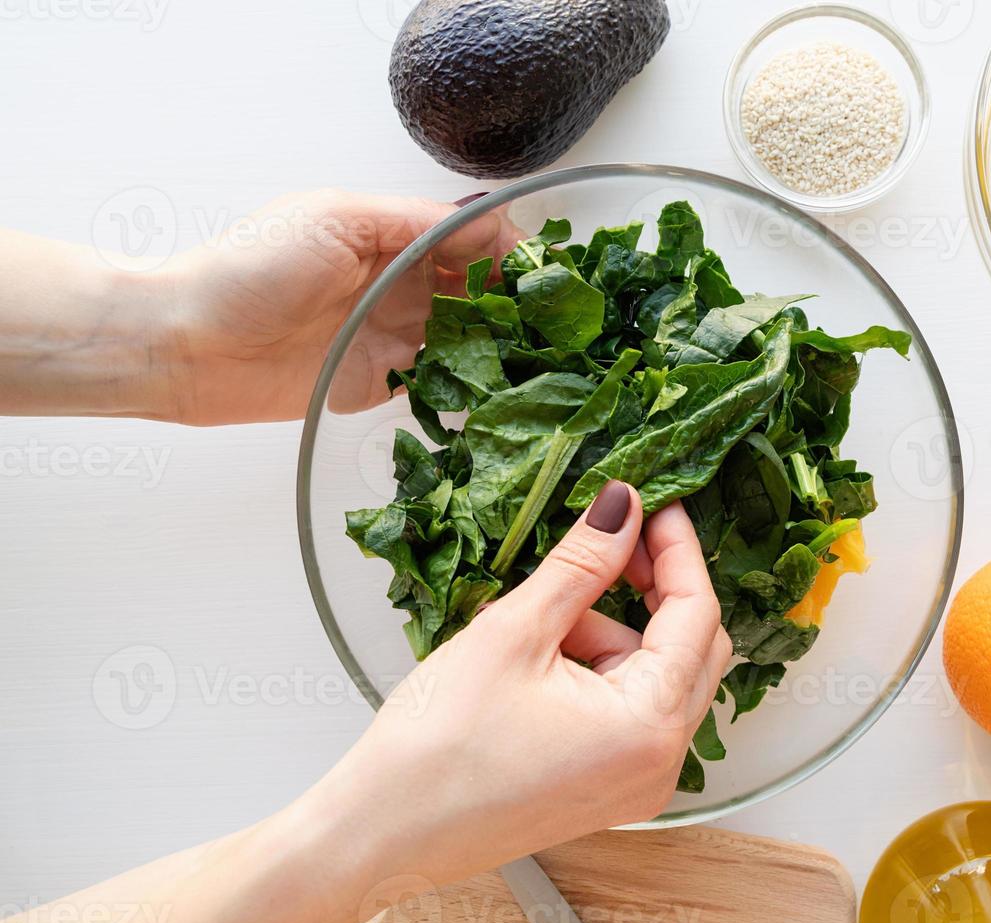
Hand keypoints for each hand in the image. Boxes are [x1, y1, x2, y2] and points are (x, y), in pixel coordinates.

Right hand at [0, 481, 730, 922]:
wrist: (362, 844)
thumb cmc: (422, 753)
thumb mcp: (504, 633)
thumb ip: (574, 561)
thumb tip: (624, 498)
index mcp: (649, 727)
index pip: (698, 613)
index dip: (678, 544)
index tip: (652, 489)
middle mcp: (656, 759)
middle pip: (684, 640)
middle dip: (639, 583)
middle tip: (581, 537)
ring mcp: (627, 774)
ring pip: (645, 665)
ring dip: (599, 621)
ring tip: (521, 608)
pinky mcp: (592, 776)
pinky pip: (613, 697)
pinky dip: (583, 658)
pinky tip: (520, 643)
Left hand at [164, 190, 521, 423]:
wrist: (190, 345)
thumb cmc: (251, 269)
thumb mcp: (338, 218)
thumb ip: (415, 221)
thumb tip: (487, 225)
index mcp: (390, 234)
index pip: (470, 236)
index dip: (509, 250)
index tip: (541, 272)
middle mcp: (399, 283)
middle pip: (478, 287)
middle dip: (516, 299)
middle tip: (552, 319)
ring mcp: (394, 334)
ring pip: (469, 336)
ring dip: (502, 343)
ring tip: (539, 354)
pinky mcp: (383, 383)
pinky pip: (441, 383)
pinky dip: (471, 385)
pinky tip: (502, 388)